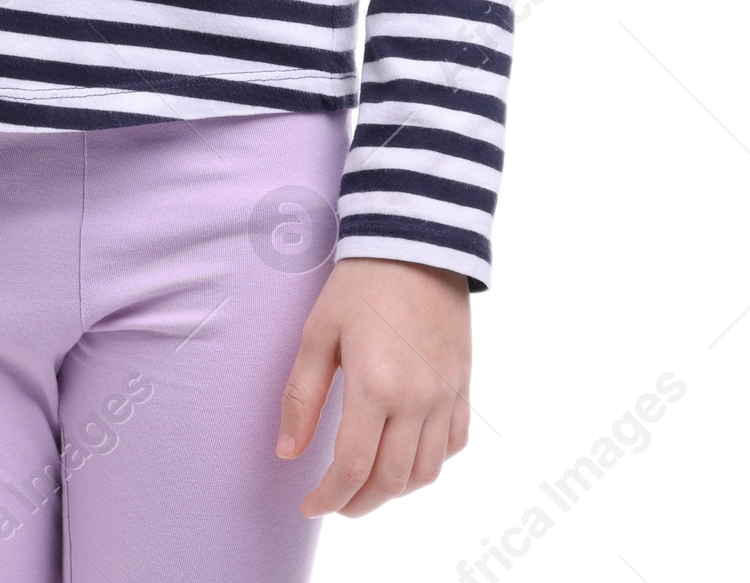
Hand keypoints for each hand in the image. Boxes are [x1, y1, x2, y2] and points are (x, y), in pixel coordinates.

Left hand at [277, 257, 470, 518]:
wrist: (415, 243)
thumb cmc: (359, 284)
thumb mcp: (318, 333)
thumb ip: (301, 397)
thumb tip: (287, 452)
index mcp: (375, 386)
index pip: (353, 468)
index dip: (329, 497)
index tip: (310, 506)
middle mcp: (416, 399)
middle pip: (391, 481)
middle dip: (359, 503)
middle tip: (335, 502)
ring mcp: (445, 394)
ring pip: (426, 472)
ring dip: (394, 490)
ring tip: (367, 484)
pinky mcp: (462, 384)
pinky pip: (453, 444)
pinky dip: (430, 463)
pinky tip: (406, 455)